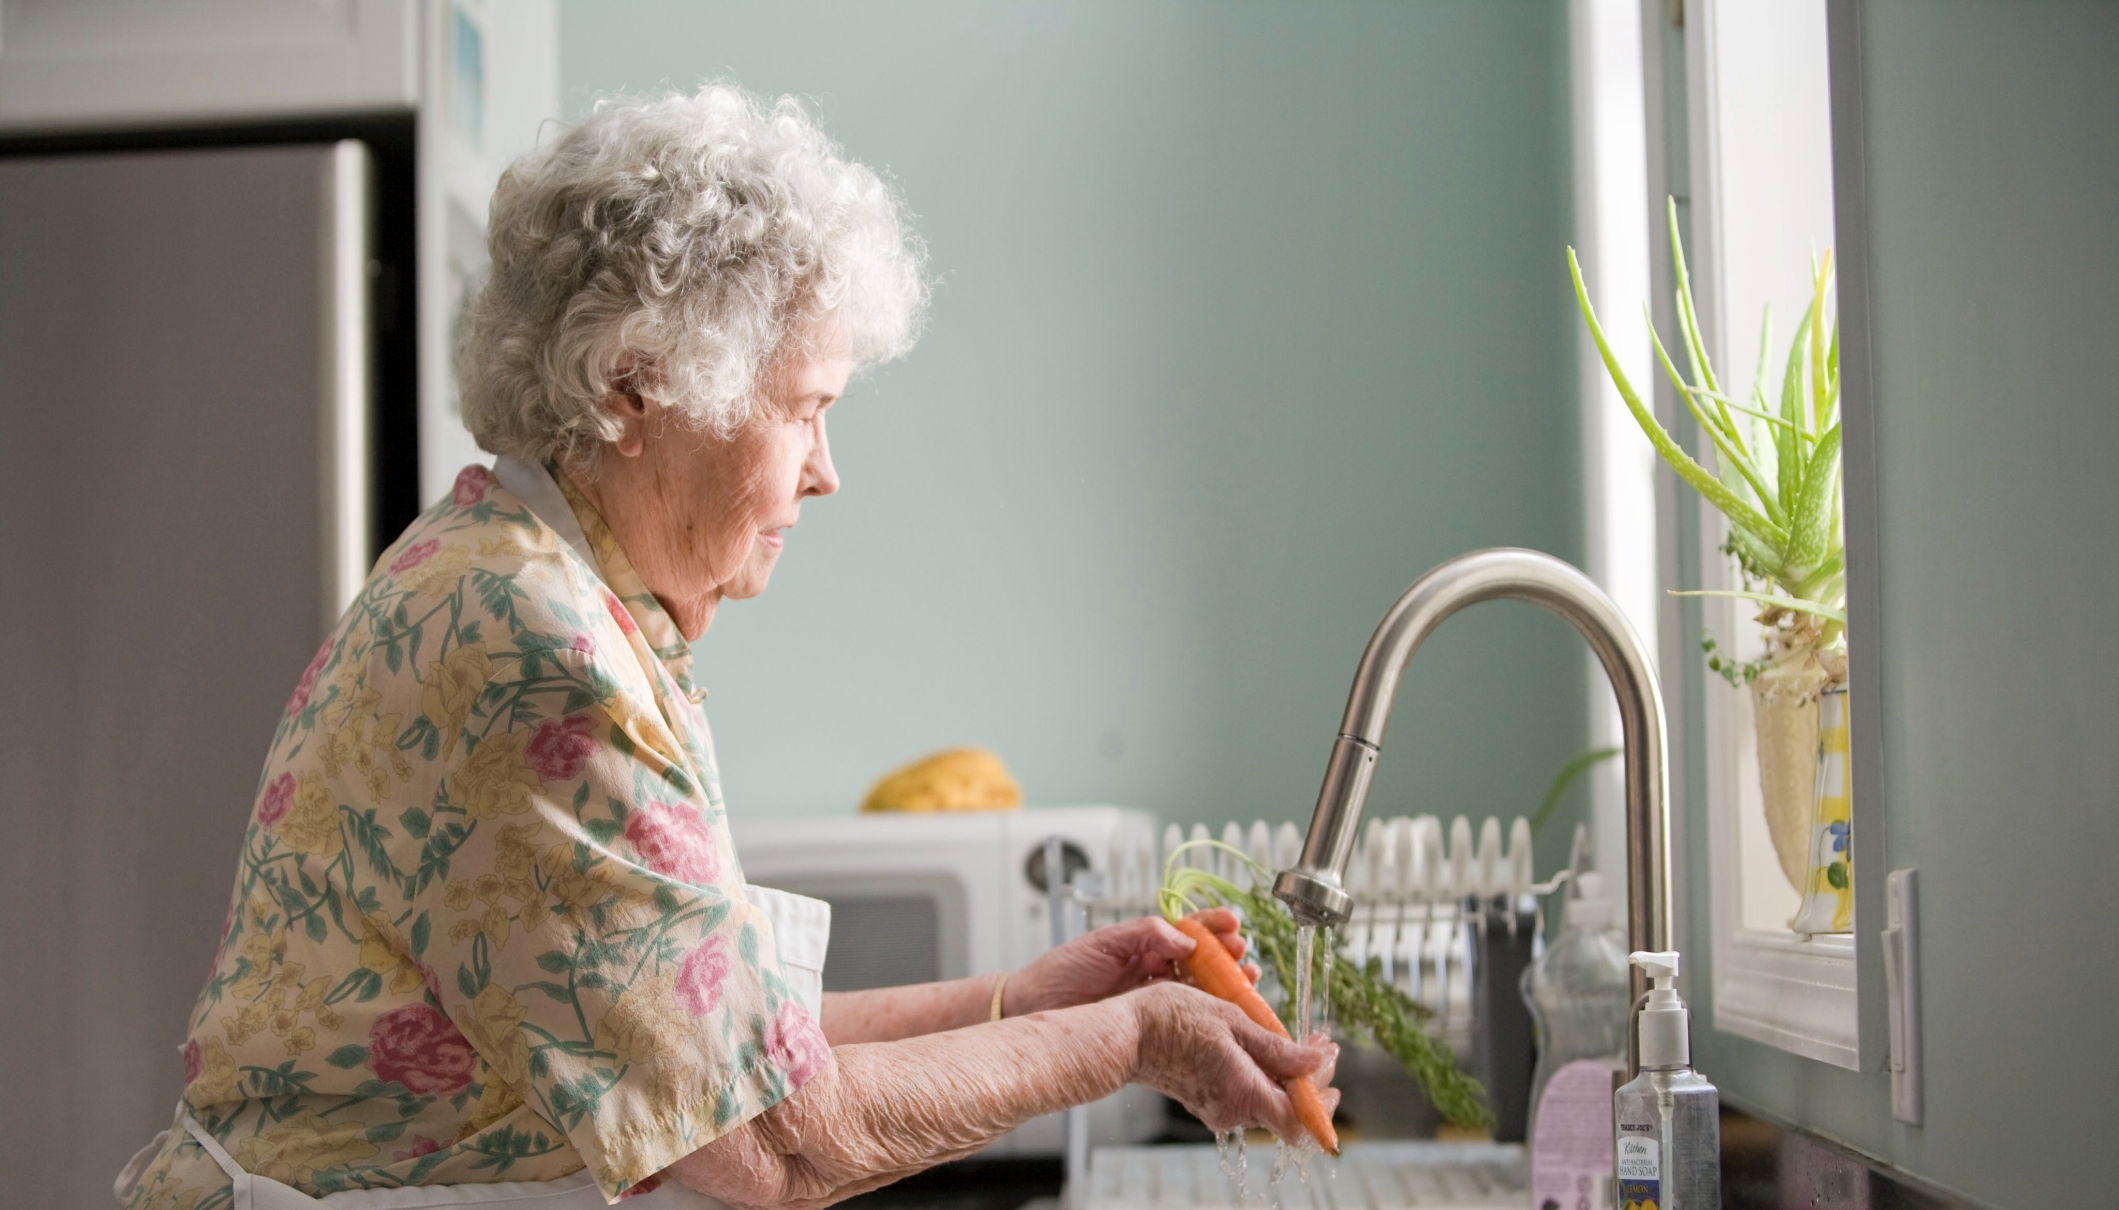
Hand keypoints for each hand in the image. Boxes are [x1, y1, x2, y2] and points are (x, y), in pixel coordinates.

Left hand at [1005, 909, 1257, 1016]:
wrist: (1034, 1010)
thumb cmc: (1061, 972)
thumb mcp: (1102, 943)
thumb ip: (1145, 934)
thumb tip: (1186, 938)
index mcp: (1143, 944)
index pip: (1187, 930)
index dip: (1212, 926)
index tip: (1233, 923)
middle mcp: (1154, 969)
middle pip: (1203, 960)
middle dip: (1228, 955)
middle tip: (1243, 954)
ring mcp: (1155, 997)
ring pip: (1201, 988)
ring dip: (1227, 982)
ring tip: (1246, 978)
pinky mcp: (1152, 1025)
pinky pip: (1187, 1016)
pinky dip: (1210, 1012)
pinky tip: (1227, 1011)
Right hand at [1126, 982, 1338, 1141]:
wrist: (1125, 1033)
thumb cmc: (1171, 1019)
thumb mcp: (1232, 1020)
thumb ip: (1276, 1047)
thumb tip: (1315, 1062)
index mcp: (1243, 1092)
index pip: (1300, 1121)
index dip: (1322, 1099)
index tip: (1329, 1061)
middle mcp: (1232, 1110)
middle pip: (1287, 1110)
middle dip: (1309, 1080)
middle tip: (1318, 1046)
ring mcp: (1218, 1108)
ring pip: (1267, 1101)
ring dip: (1286, 1075)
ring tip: (1292, 1041)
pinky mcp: (1206, 1100)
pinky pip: (1246, 1094)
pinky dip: (1262, 1075)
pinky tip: (1261, 1047)